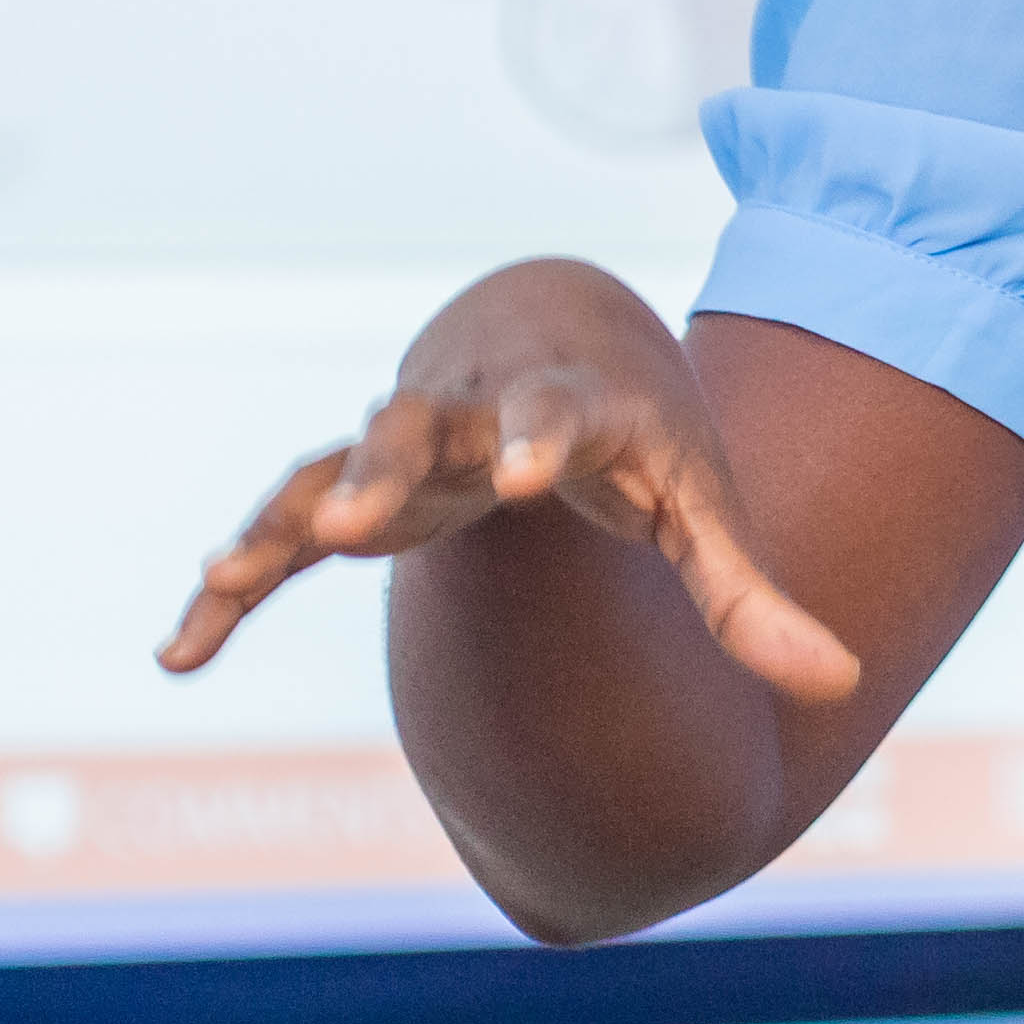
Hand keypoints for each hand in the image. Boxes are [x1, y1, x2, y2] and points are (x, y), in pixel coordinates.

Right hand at [158, 262, 860, 703]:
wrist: (551, 338)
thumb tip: (843, 685)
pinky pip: (280, 532)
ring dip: (282, 520)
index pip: (557, 413)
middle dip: (384, 465)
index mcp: (565, 409)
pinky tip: (180, 654)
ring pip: (328, 468)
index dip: (543, 438)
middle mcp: (469, 415)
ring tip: (230, 574)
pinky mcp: (352, 491)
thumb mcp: (700, 507)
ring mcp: (400, 448)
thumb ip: (752, 597)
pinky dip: (233, 587)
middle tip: (354, 519)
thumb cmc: (639, 437)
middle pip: (417, 425)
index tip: (530, 472)